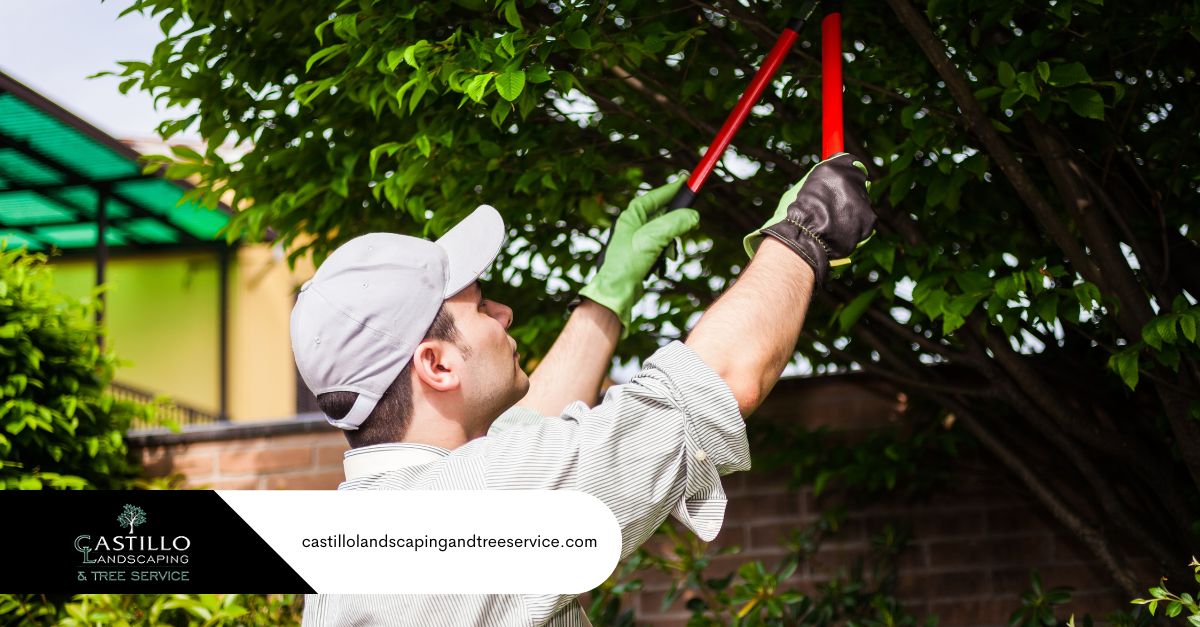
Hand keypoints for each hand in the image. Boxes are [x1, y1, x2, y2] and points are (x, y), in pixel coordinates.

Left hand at [579, 177, 698, 334]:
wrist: (617, 291)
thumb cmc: (627, 263)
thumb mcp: (653, 238)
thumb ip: (674, 223)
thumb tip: (693, 216)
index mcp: (632, 215)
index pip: (655, 196)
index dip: (672, 188)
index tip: (687, 180)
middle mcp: (634, 225)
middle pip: (663, 215)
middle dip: (676, 222)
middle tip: (691, 223)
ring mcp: (637, 240)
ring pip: (665, 233)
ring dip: (671, 243)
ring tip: (669, 253)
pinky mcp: (642, 254)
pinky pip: (661, 248)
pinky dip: (666, 254)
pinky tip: (662, 263)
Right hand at [742, 153, 874, 285]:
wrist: (805, 235)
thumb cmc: (800, 213)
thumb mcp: (807, 186)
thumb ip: (825, 177)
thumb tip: (838, 175)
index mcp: (832, 168)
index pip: (850, 162)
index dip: (847, 172)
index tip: (844, 180)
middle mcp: (850, 178)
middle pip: (859, 182)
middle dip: (850, 193)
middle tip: (836, 207)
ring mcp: (862, 197)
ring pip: (862, 202)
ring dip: (853, 210)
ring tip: (834, 222)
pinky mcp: (869, 216)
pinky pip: (866, 220)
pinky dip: (857, 226)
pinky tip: (842, 230)